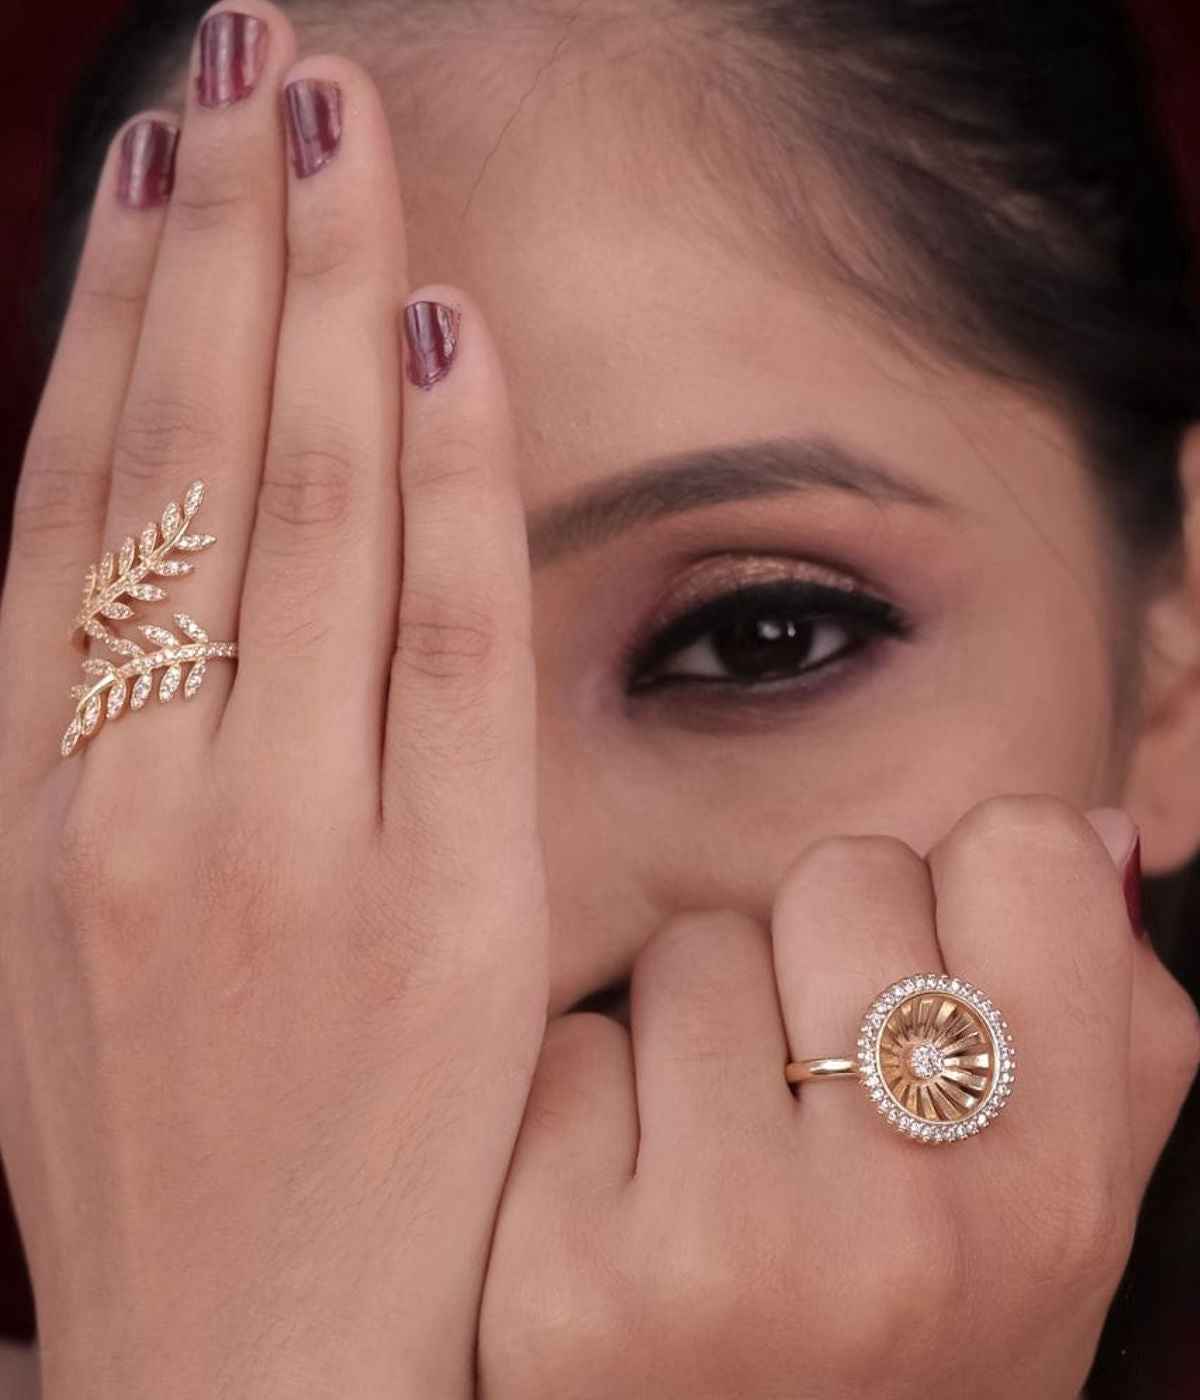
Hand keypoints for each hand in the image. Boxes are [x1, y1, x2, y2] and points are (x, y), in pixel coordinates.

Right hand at [0, 5, 546, 1394]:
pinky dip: (445, 477)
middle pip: (185, 451)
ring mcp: (284, 836)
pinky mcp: (436, 898)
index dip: (115, 297)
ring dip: (323, 298)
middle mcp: (137, 783)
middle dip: (224, 236)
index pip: (77, 479)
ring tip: (339, 132)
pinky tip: (448, 332)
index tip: (161, 152)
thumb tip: (181, 545)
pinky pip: (444, 638)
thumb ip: (121, 734)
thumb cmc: (163, 1136)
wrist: (236, 1347)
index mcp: (38, 787)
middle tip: (261, 62)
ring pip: (301, 508)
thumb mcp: (74, 922)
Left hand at [477, 797, 1199, 1399]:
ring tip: (713, 1169)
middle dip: (814, 962)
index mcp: (1060, 1189)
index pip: (1021, 850)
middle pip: (841, 873)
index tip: (923, 983)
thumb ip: (1106, 1027)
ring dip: (694, 1035)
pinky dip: (586, 1108)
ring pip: (697, 948)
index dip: (957, 895)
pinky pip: (574, 1044)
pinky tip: (615, 1220)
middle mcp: (919, 1215)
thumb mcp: (1052, 1228)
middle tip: (806, 1101)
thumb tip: (1089, 828)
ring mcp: (738, 1247)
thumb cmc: (899, 1357)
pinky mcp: (571, 1281)